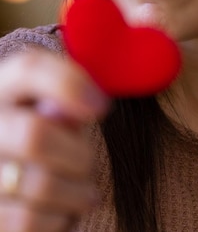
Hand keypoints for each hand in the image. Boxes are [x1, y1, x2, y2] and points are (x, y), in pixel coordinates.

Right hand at [0, 49, 108, 230]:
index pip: (28, 68)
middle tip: (88, 164)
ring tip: (83, 194)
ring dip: (76, 194)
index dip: (70, 84)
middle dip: (78, 155)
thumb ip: (64, 97)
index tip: (101, 107)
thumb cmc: (41, 133)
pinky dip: (58, 220)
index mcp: (1, 87)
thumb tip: (91, 105)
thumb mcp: (46, 105)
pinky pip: (29, 222)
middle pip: (35, 135)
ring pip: (40, 185)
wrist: (9, 173)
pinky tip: (62, 213)